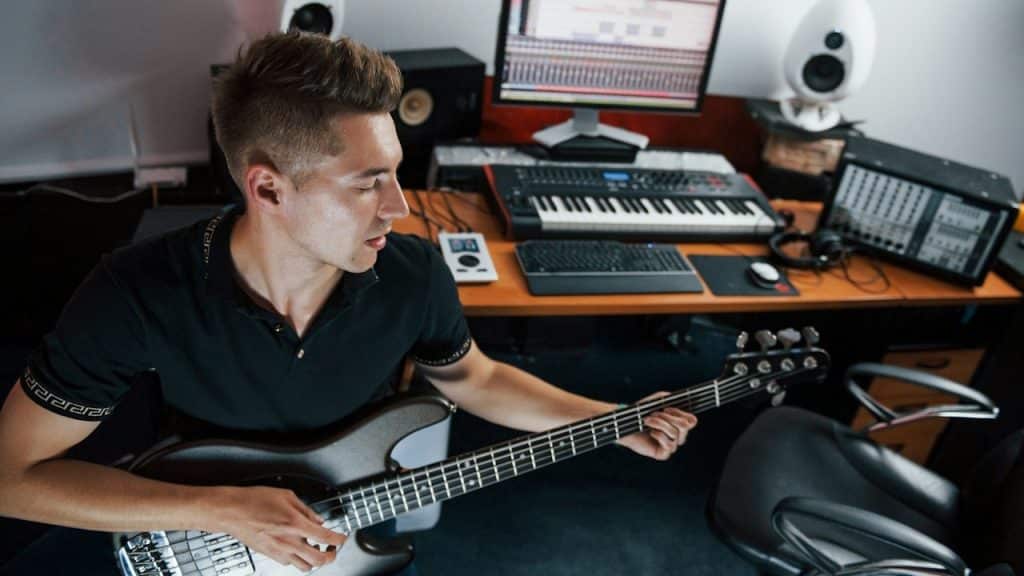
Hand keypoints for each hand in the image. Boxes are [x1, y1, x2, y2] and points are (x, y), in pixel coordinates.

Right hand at [204, 485, 347, 570]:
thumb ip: (306, 509)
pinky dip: (298, 559)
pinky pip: (289, 564)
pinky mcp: (269, 555)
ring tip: (316, 550)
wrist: (231, 511)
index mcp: (296, 524)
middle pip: (319, 560)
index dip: (340, 540)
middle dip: (331, 556)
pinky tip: (297, 549)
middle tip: (332, 549)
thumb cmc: (254, 501)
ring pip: (304, 567)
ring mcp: (279, 551)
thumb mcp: (286, 496)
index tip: (343, 538)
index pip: (326, 538)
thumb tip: (318, 519)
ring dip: (315, 561)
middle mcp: (289, 542)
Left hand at [615, 391, 697, 460]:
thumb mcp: (654, 401)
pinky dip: (658, 435)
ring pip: (674, 433)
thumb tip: (676, 400)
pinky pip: (669, 445)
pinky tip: (650, 432)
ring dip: (659, 423)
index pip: (692, 420)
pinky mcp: (663, 454)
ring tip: (647, 420)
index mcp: (678, 425)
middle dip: (668, 417)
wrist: (625, 426)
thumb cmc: (641, 414)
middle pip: (684, 426)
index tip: (666, 408)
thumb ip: (666, 397)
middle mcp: (678, 437)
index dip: (681, 413)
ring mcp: (671, 446)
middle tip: (654, 414)